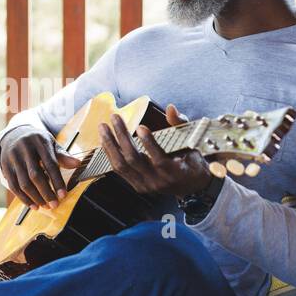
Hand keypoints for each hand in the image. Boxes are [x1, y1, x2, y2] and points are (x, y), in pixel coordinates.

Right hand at [0, 126, 81, 209]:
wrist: (14, 134)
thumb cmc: (37, 142)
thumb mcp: (50, 143)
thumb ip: (62, 155)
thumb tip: (77, 163)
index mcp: (39, 142)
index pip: (50, 164)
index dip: (57, 181)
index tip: (63, 195)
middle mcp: (24, 149)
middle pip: (35, 175)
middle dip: (46, 192)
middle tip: (54, 205)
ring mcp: (13, 158)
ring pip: (23, 183)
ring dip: (35, 197)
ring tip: (45, 206)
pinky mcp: (5, 166)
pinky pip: (14, 186)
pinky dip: (23, 198)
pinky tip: (33, 205)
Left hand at [98, 103, 213, 197]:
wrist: (191, 185)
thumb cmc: (191, 160)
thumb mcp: (192, 142)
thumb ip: (180, 124)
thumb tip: (170, 108)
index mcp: (175, 172)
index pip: (160, 160)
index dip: (149, 144)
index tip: (141, 127)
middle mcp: (159, 181)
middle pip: (135, 159)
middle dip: (122, 137)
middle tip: (115, 118)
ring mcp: (146, 185)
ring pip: (123, 166)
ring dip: (110, 145)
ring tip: (104, 128)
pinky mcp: (138, 186)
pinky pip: (119, 171)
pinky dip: (111, 155)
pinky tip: (105, 141)